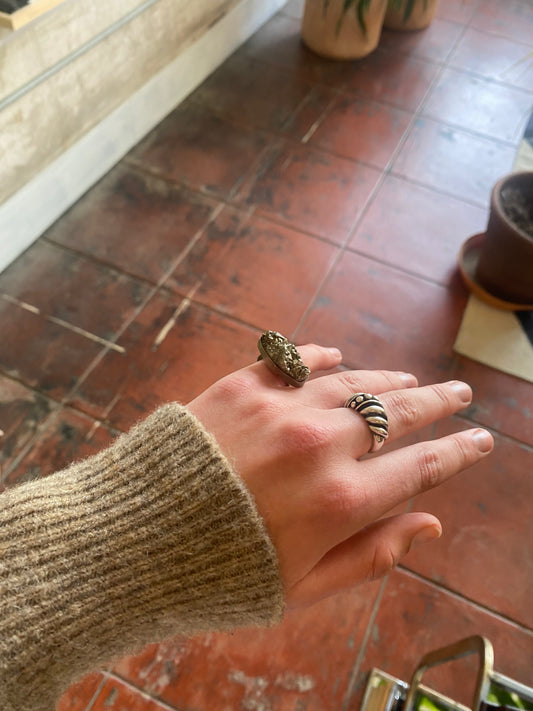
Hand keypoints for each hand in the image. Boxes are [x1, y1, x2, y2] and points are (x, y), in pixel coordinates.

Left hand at [187, 344, 492, 608]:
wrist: (129, 538)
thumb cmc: (217, 574)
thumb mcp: (300, 587)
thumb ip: (370, 556)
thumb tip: (428, 527)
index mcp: (340, 502)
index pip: (421, 469)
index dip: (457, 452)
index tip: (480, 440)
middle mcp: (319, 446)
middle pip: (397, 415)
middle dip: (437, 404)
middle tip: (461, 394)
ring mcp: (280, 408)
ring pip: (353, 382)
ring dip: (387, 381)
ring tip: (411, 382)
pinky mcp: (241, 385)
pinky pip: (295, 361)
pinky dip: (322, 358)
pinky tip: (339, 357)